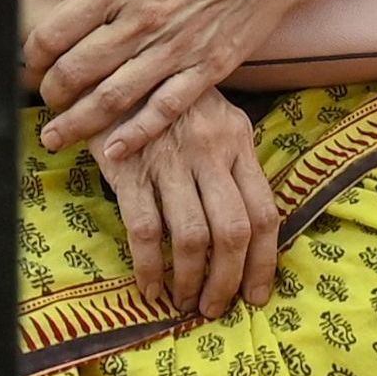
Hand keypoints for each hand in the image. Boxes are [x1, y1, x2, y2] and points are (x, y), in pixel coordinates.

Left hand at [24, 0, 327, 153]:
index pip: (56, 30)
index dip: (34, 55)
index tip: (32, 65)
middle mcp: (141, 19)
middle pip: (77, 70)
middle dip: (51, 94)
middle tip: (42, 104)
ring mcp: (174, 48)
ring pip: (112, 97)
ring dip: (78, 123)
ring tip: (56, 139)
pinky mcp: (206, 69)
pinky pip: (163, 109)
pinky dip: (134, 134)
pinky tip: (112, 152)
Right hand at [87, 84, 282, 318]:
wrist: (112, 66)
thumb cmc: (166, 100)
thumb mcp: (213, 118)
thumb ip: (232, 161)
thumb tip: (249, 225)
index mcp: (237, 139)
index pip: (265, 211)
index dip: (265, 262)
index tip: (257, 294)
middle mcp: (210, 150)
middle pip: (234, 231)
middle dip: (228, 281)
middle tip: (217, 309)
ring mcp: (169, 160)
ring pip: (193, 237)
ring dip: (191, 281)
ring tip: (185, 303)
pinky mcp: (129, 169)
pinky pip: (145, 231)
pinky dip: (149, 268)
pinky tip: (150, 288)